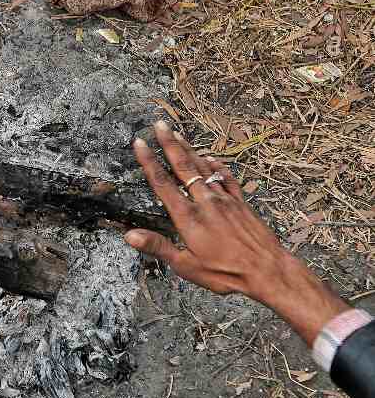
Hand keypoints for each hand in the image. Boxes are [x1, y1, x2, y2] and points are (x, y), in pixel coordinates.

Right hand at [125, 121, 348, 344]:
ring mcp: (225, 200)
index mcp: (188, 217)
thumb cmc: (226, 273)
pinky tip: (210, 157)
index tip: (139, 143)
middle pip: (183, 166)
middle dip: (169, 144)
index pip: (162, 183)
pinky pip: (226, 177)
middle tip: (159, 124)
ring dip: (189, 149)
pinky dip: (216, 165)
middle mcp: (205, 202)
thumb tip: (129, 236)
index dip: (149, 161)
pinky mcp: (241, 203)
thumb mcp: (186, 266)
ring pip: (203, 168)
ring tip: (178, 134)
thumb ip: (158, 247)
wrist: (268, 270)